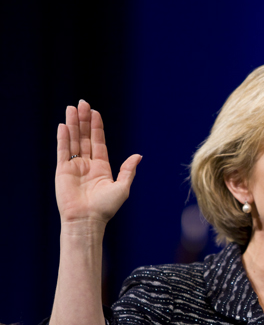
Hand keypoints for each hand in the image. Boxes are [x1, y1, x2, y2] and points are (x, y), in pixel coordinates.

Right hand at [56, 100, 141, 224]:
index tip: (95, 113)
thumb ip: (128, 170)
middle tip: (82, 103)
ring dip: (72, 125)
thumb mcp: (122, 187)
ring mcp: (75, 167)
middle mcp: (88, 165)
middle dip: (83, 121)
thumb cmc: (106, 208)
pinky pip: (62, 151)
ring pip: (73, 141)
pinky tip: (63, 126)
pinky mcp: (63, 171)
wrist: (88, 220)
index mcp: (102, 167)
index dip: (96, 127)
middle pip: (84, 137)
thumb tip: (139, 155)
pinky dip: (63, 138)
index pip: (98, 142)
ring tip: (71, 108)